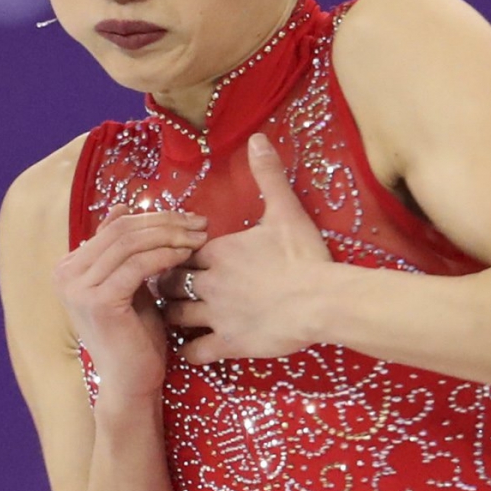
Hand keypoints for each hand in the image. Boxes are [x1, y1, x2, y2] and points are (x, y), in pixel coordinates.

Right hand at [54, 209, 205, 409]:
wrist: (131, 382)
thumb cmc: (135, 337)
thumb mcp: (129, 285)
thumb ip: (123, 253)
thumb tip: (121, 208)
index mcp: (70, 267)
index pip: (116, 227)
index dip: (156, 218)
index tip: (190, 219)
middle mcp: (66, 274)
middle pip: (123, 231)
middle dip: (167, 223)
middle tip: (200, 224)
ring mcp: (78, 288)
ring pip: (130, 244)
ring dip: (170, 236)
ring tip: (199, 238)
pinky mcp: (97, 301)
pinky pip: (137, 266)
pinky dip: (164, 256)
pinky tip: (186, 256)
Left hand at [167, 136, 334, 365]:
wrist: (324, 300)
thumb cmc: (305, 256)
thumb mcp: (287, 210)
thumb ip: (268, 176)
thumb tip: (257, 138)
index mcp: (218, 251)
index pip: (178, 250)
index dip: (178, 254)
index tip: (182, 258)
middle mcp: (209, 282)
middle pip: (168, 282)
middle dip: (166, 284)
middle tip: (172, 287)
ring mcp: (216, 315)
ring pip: (173, 315)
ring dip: (172, 315)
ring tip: (176, 317)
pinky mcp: (229, 343)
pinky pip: (194, 351)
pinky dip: (188, 351)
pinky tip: (190, 348)